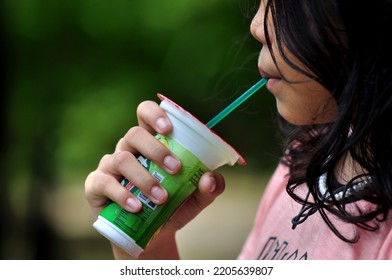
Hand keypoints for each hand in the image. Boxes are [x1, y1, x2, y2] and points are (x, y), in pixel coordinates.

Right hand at [84, 100, 225, 258]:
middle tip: (175, 169)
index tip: (169, 129)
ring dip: (144, 178)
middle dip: (156, 150)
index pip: (145, 114)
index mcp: (150, 143)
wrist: (152, 236)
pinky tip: (137, 207)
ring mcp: (110, 166)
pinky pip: (105, 183)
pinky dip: (123, 195)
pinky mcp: (96, 185)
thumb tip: (210, 178)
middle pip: (134, 134)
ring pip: (122, 159)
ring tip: (162, 198)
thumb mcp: (196, 198)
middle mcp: (129, 149)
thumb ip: (209, 186)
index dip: (154, 114)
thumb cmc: (173, 207)